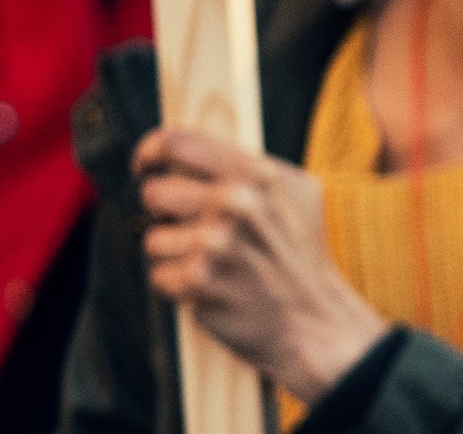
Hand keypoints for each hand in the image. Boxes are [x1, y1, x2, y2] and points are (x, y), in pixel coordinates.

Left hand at [136, 129, 389, 401]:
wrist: (315, 320)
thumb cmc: (302, 255)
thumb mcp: (298, 194)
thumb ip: (251, 166)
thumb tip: (192, 148)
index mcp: (259, 173)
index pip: (179, 142)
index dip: (152, 151)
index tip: (146, 165)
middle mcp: (237, 203)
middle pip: (155, 192)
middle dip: (166, 213)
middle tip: (196, 229)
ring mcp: (216, 244)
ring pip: (153, 237)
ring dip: (175, 254)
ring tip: (214, 264)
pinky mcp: (198, 282)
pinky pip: (159, 275)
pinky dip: (179, 285)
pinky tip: (212, 287)